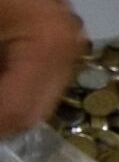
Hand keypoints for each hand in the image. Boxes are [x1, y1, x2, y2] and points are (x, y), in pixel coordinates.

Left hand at [0, 0, 84, 135]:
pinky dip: (10, 92)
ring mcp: (68, 47)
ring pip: (35, 104)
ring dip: (5, 107)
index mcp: (47, 44)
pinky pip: (38, 84)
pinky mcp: (60, 42)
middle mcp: (68, 51)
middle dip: (0, 119)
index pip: (14, 112)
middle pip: (30, 115)